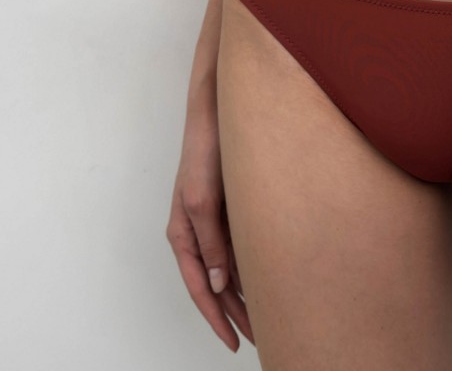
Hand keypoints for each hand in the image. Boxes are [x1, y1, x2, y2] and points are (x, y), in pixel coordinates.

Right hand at [165, 97, 253, 352]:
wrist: (221, 110)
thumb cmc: (207, 149)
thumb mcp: (204, 199)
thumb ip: (211, 242)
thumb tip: (219, 284)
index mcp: (183, 233)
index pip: (200, 288)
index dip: (216, 317)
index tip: (235, 341)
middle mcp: (197, 231)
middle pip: (215, 284)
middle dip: (234, 313)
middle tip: (260, 337)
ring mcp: (215, 219)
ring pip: (228, 267)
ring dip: (245, 292)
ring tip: (268, 316)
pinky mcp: (231, 205)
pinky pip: (239, 245)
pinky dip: (250, 265)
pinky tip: (268, 276)